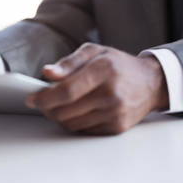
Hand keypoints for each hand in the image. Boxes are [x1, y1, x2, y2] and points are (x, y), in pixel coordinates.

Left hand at [26, 43, 168, 134]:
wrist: (151, 83)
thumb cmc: (117, 65)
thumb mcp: (94, 52)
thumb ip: (69, 62)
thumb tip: (47, 73)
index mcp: (104, 70)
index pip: (66, 91)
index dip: (44, 97)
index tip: (31, 99)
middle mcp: (111, 94)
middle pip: (65, 111)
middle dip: (47, 108)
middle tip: (42, 102)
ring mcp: (116, 113)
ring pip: (71, 124)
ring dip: (58, 117)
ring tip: (59, 105)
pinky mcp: (117, 128)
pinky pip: (84, 130)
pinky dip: (74, 123)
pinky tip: (75, 111)